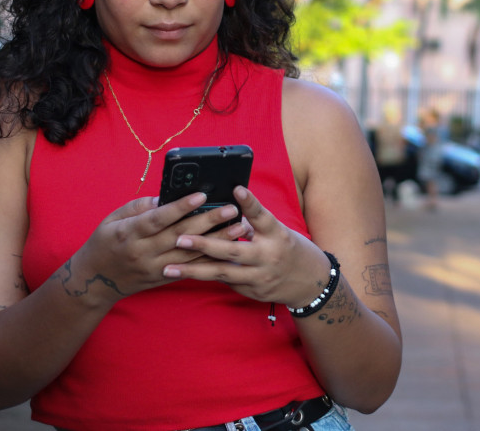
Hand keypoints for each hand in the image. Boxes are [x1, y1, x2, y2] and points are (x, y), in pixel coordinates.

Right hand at [66, 192, 247, 303]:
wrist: (95, 281)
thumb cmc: (105, 242)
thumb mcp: (114, 219)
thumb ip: (139, 207)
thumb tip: (165, 197)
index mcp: (130, 234)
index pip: (159, 219)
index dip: (181, 207)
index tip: (202, 195)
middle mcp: (144, 252)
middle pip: (180, 236)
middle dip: (208, 221)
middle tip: (231, 209)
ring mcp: (155, 268)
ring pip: (191, 254)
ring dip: (217, 241)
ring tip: (238, 228)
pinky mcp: (163, 278)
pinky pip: (190, 268)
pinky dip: (210, 258)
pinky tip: (228, 249)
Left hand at [162, 186, 331, 308]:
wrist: (310, 282)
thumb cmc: (289, 247)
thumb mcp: (277, 230)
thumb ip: (253, 221)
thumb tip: (228, 203)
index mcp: (277, 234)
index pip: (262, 215)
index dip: (249, 202)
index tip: (236, 188)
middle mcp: (269, 255)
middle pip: (233, 250)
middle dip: (204, 245)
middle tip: (179, 238)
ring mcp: (261, 277)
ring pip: (222, 273)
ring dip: (194, 270)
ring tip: (169, 268)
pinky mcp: (254, 291)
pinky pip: (226, 281)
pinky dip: (207, 276)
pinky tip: (186, 274)